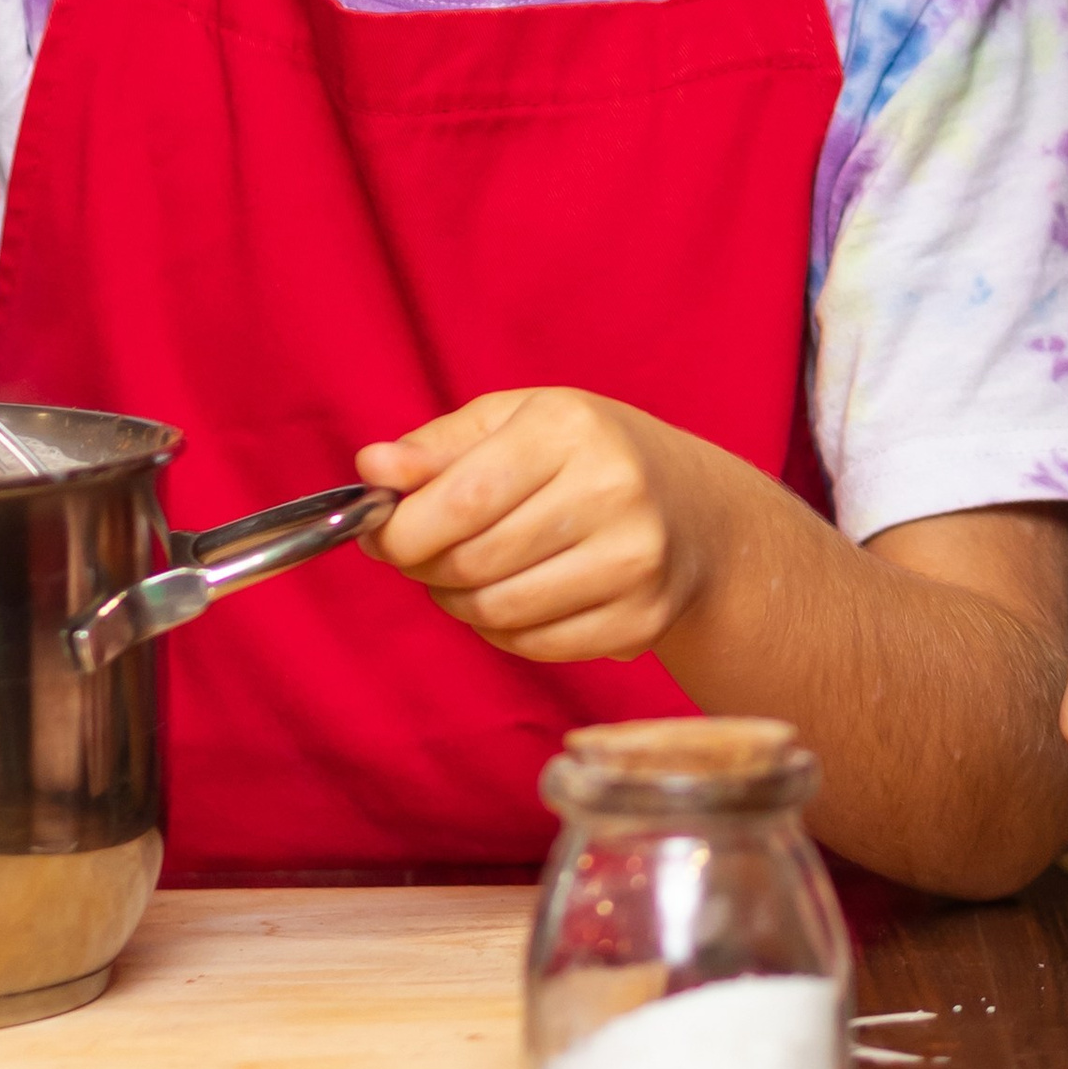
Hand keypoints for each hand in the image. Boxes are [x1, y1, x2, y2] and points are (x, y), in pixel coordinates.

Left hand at [355, 390, 720, 663]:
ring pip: (500, 610)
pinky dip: (500, 632)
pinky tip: (504, 601)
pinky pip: (536, 645)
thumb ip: (438, 446)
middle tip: (416, 556)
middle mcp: (612, 491)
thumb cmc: (585, 456)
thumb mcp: (516, 423)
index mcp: (570, 428)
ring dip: (456, 603)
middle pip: (476, 559)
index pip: (463, 496)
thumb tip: (370, 468)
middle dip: (425, 566)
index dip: (403, 529)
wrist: (697, 513)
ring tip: (457, 578)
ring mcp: (634, 561)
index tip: (379, 535)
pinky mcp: (643, 619)